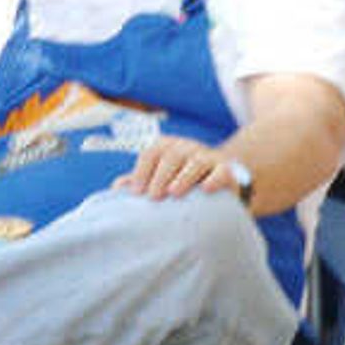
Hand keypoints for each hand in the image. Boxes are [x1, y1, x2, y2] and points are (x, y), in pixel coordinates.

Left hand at [117, 134, 249, 201]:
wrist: (219, 181)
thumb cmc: (181, 181)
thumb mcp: (161, 178)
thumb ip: (141, 182)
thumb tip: (117, 188)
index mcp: (167, 147)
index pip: (151, 154)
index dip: (142, 172)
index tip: (136, 193)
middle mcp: (187, 147)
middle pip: (172, 156)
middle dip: (160, 176)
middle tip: (153, 197)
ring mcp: (208, 157)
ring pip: (195, 162)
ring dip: (184, 177)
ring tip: (174, 193)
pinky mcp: (227, 169)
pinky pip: (221, 171)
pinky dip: (214, 179)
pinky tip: (205, 189)